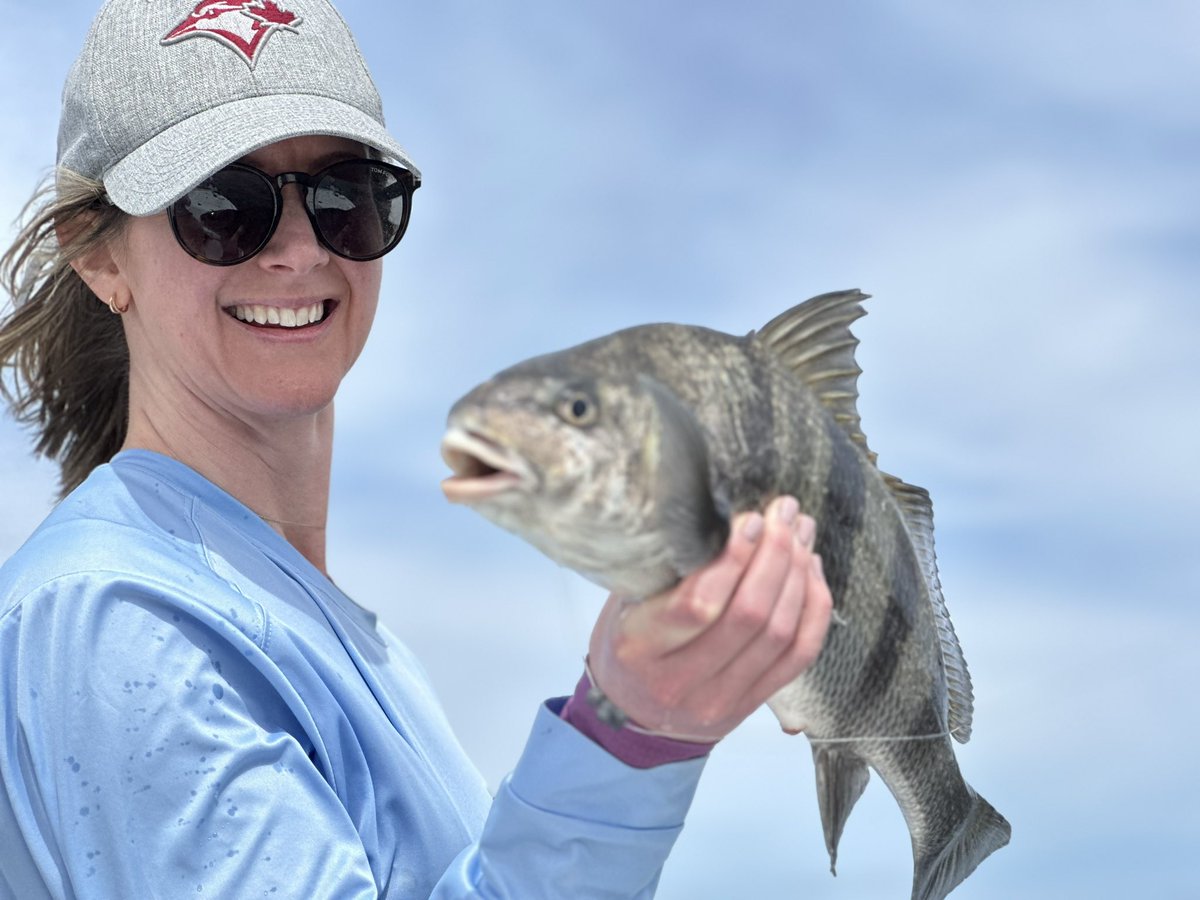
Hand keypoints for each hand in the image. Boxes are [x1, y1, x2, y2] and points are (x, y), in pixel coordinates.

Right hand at [586, 496, 832, 741]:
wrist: (633, 717)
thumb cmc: (628, 646)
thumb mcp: (624, 605)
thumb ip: (665, 572)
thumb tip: (722, 518)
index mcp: (639, 649)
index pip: (698, 604)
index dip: (733, 558)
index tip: (750, 520)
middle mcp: (681, 681)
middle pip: (748, 616)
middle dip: (774, 555)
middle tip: (783, 514)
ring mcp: (721, 699)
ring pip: (779, 634)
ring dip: (798, 575)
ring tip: (800, 533)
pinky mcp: (752, 705)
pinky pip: (799, 656)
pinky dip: (814, 610)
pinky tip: (811, 571)